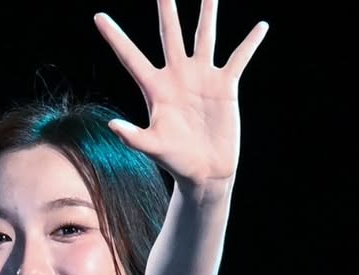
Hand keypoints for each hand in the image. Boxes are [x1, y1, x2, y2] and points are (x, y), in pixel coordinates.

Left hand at [94, 2, 268, 187]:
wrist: (205, 173)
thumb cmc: (176, 162)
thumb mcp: (154, 148)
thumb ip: (133, 137)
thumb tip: (112, 126)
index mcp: (156, 88)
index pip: (131, 57)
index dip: (115, 37)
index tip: (98, 17)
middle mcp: (178, 75)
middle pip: (169, 32)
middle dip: (166, 7)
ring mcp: (202, 77)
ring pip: (205, 35)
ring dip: (208, 11)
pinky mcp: (225, 85)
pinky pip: (239, 58)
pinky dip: (250, 43)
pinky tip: (261, 27)